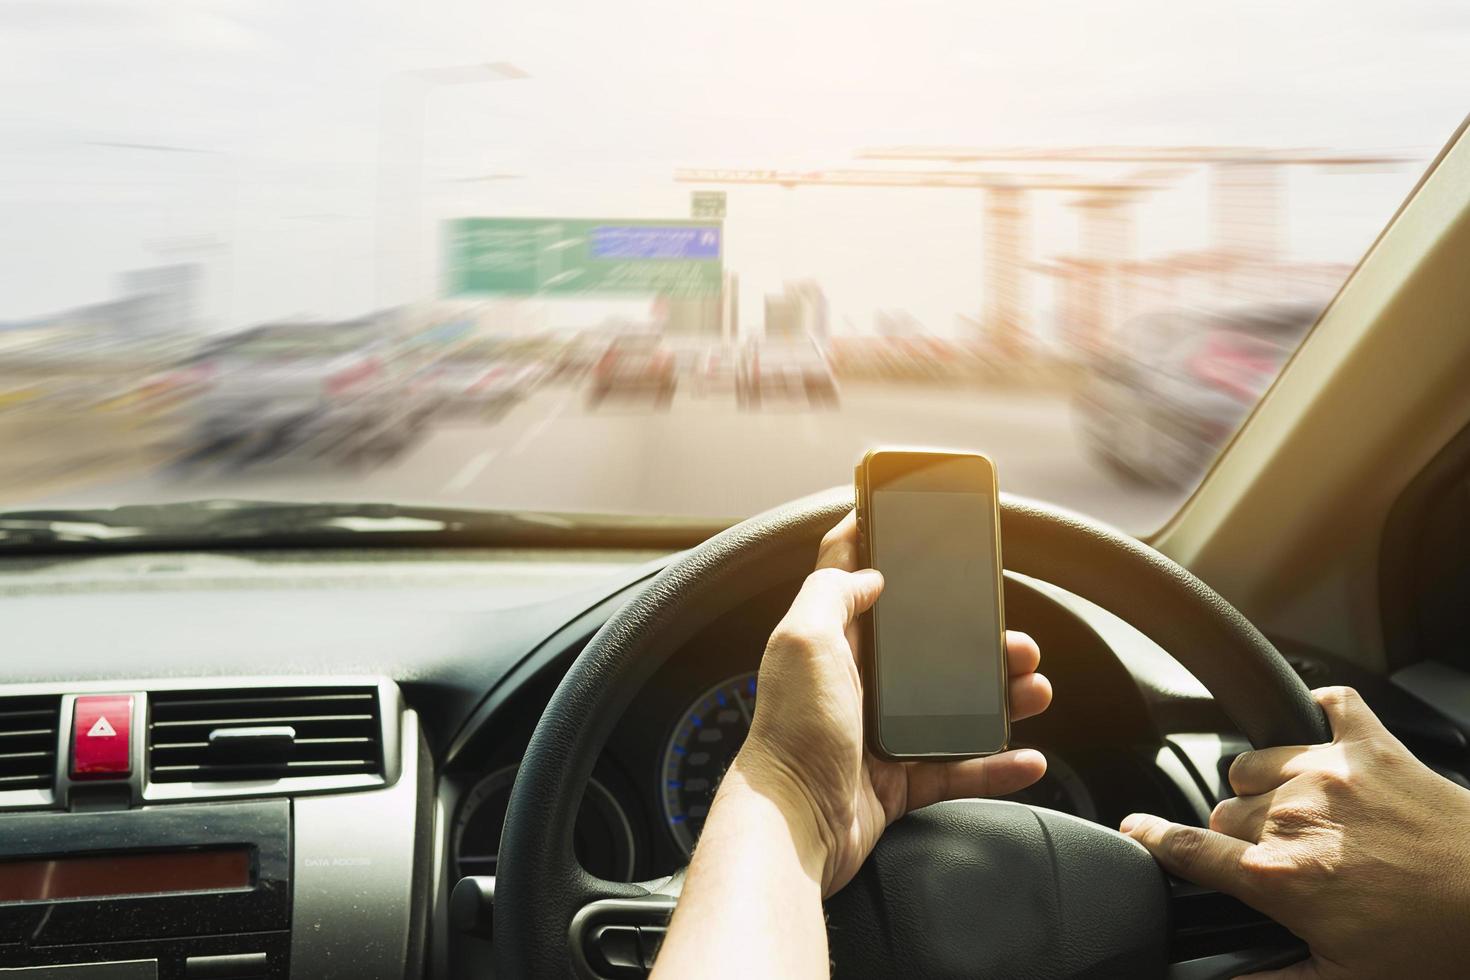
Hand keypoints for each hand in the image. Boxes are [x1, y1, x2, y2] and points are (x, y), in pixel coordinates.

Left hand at [731, 510, 1052, 895]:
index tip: (917, 526)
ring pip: (955, 707)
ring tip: (1033, 688)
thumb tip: (867, 571)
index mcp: (832, 643)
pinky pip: (959, 769)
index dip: (880, 549)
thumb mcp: (802, 640)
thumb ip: (830, 592)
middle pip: (927, 649)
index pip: (855, 582)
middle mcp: (857, 684)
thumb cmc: (791, 733)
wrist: (794, 825)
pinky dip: (996, 765)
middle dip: (978, 639)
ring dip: (1001, 698)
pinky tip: (1026, 756)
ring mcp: (881, 733)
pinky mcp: (899, 780)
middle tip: (1014, 636)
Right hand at [1121, 686, 1469, 978]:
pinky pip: (1323, 705)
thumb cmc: (1436, 945)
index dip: (1153, 840)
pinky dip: (1316, 718)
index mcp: (1280, 877)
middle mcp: (1294, 817)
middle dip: (1242, 837)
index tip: (1136, 830)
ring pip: (1255, 764)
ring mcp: (1329, 772)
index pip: (1190, 851)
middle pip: (1225, 813)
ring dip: (1269, 787)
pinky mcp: (1369, 744)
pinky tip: (1322, 740)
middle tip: (1286, 863)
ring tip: (1309, 816)